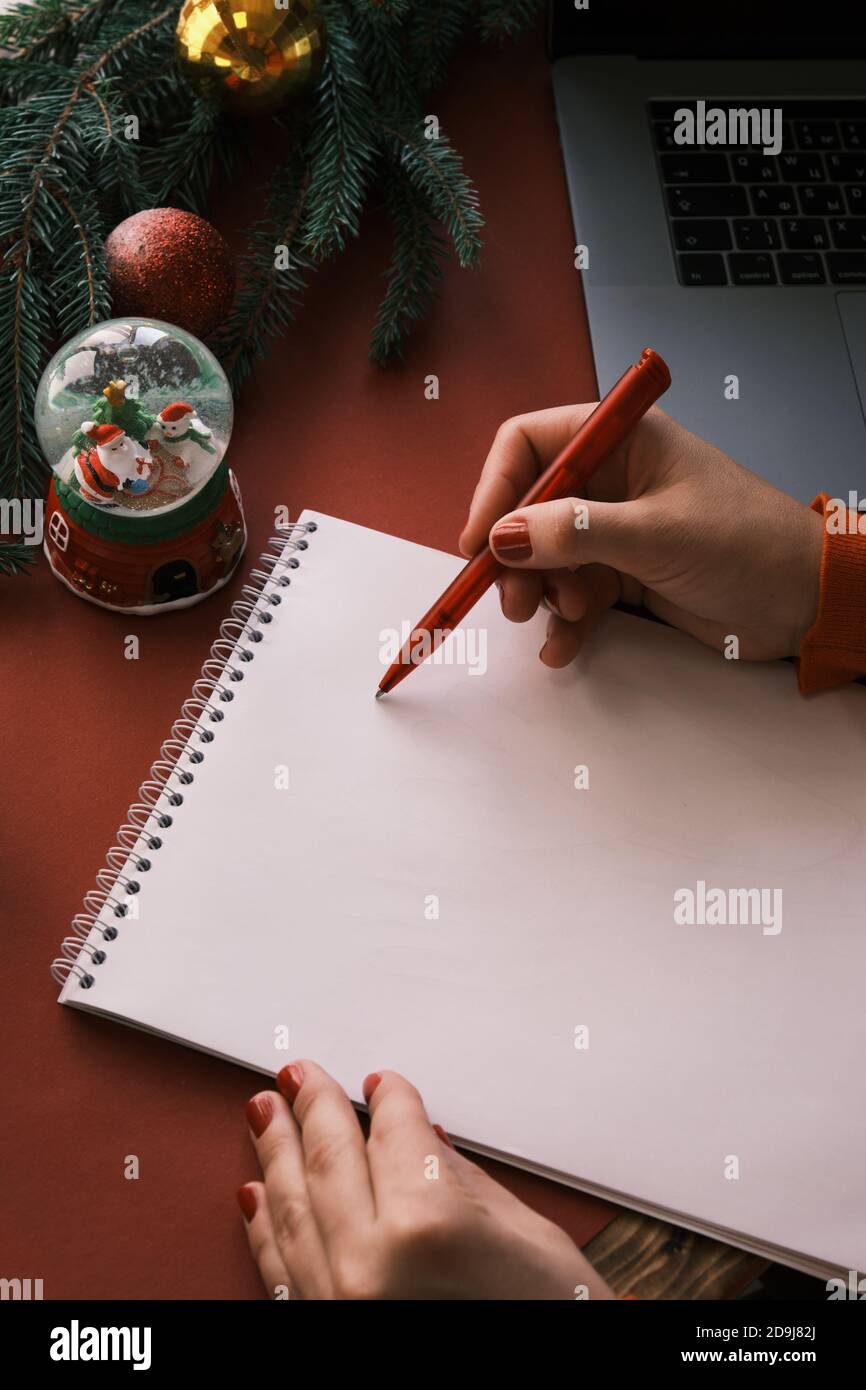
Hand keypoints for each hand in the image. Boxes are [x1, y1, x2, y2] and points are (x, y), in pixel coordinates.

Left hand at [238, 1061, 612, 1300]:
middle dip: (315, 1105)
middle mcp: (370, 1262)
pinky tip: (254, 1191)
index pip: (395, 1131)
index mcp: (427, 1223)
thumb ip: (462, 1182)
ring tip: (264, 1111)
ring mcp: (338, 1301)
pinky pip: (279, 1264)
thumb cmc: (550, 1322)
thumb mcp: (527, 1238)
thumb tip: (421, 1142)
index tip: (382, 1083)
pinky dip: (264, 1223)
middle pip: (331, 1157)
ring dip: (276, 1151)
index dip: (389, 1097)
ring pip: (292, 1204)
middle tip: (299, 1072)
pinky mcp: (321, 1327)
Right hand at [459, 405, 824, 666]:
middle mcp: (615, 479)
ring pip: (546, 556)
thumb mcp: (657, 534)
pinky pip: (573, 593)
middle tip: (515, 597)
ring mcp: (618, 529)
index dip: (496, 488)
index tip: (480, 541)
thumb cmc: (750, 545)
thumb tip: (502, 537)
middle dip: (516, 554)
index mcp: (624, 440)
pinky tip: (563, 646)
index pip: (531, 444)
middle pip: (529, 507)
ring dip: (541, 591)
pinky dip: (563, 622)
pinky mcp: (627, 574)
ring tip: (559, 617)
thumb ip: (575, 533)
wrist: (806, 602)